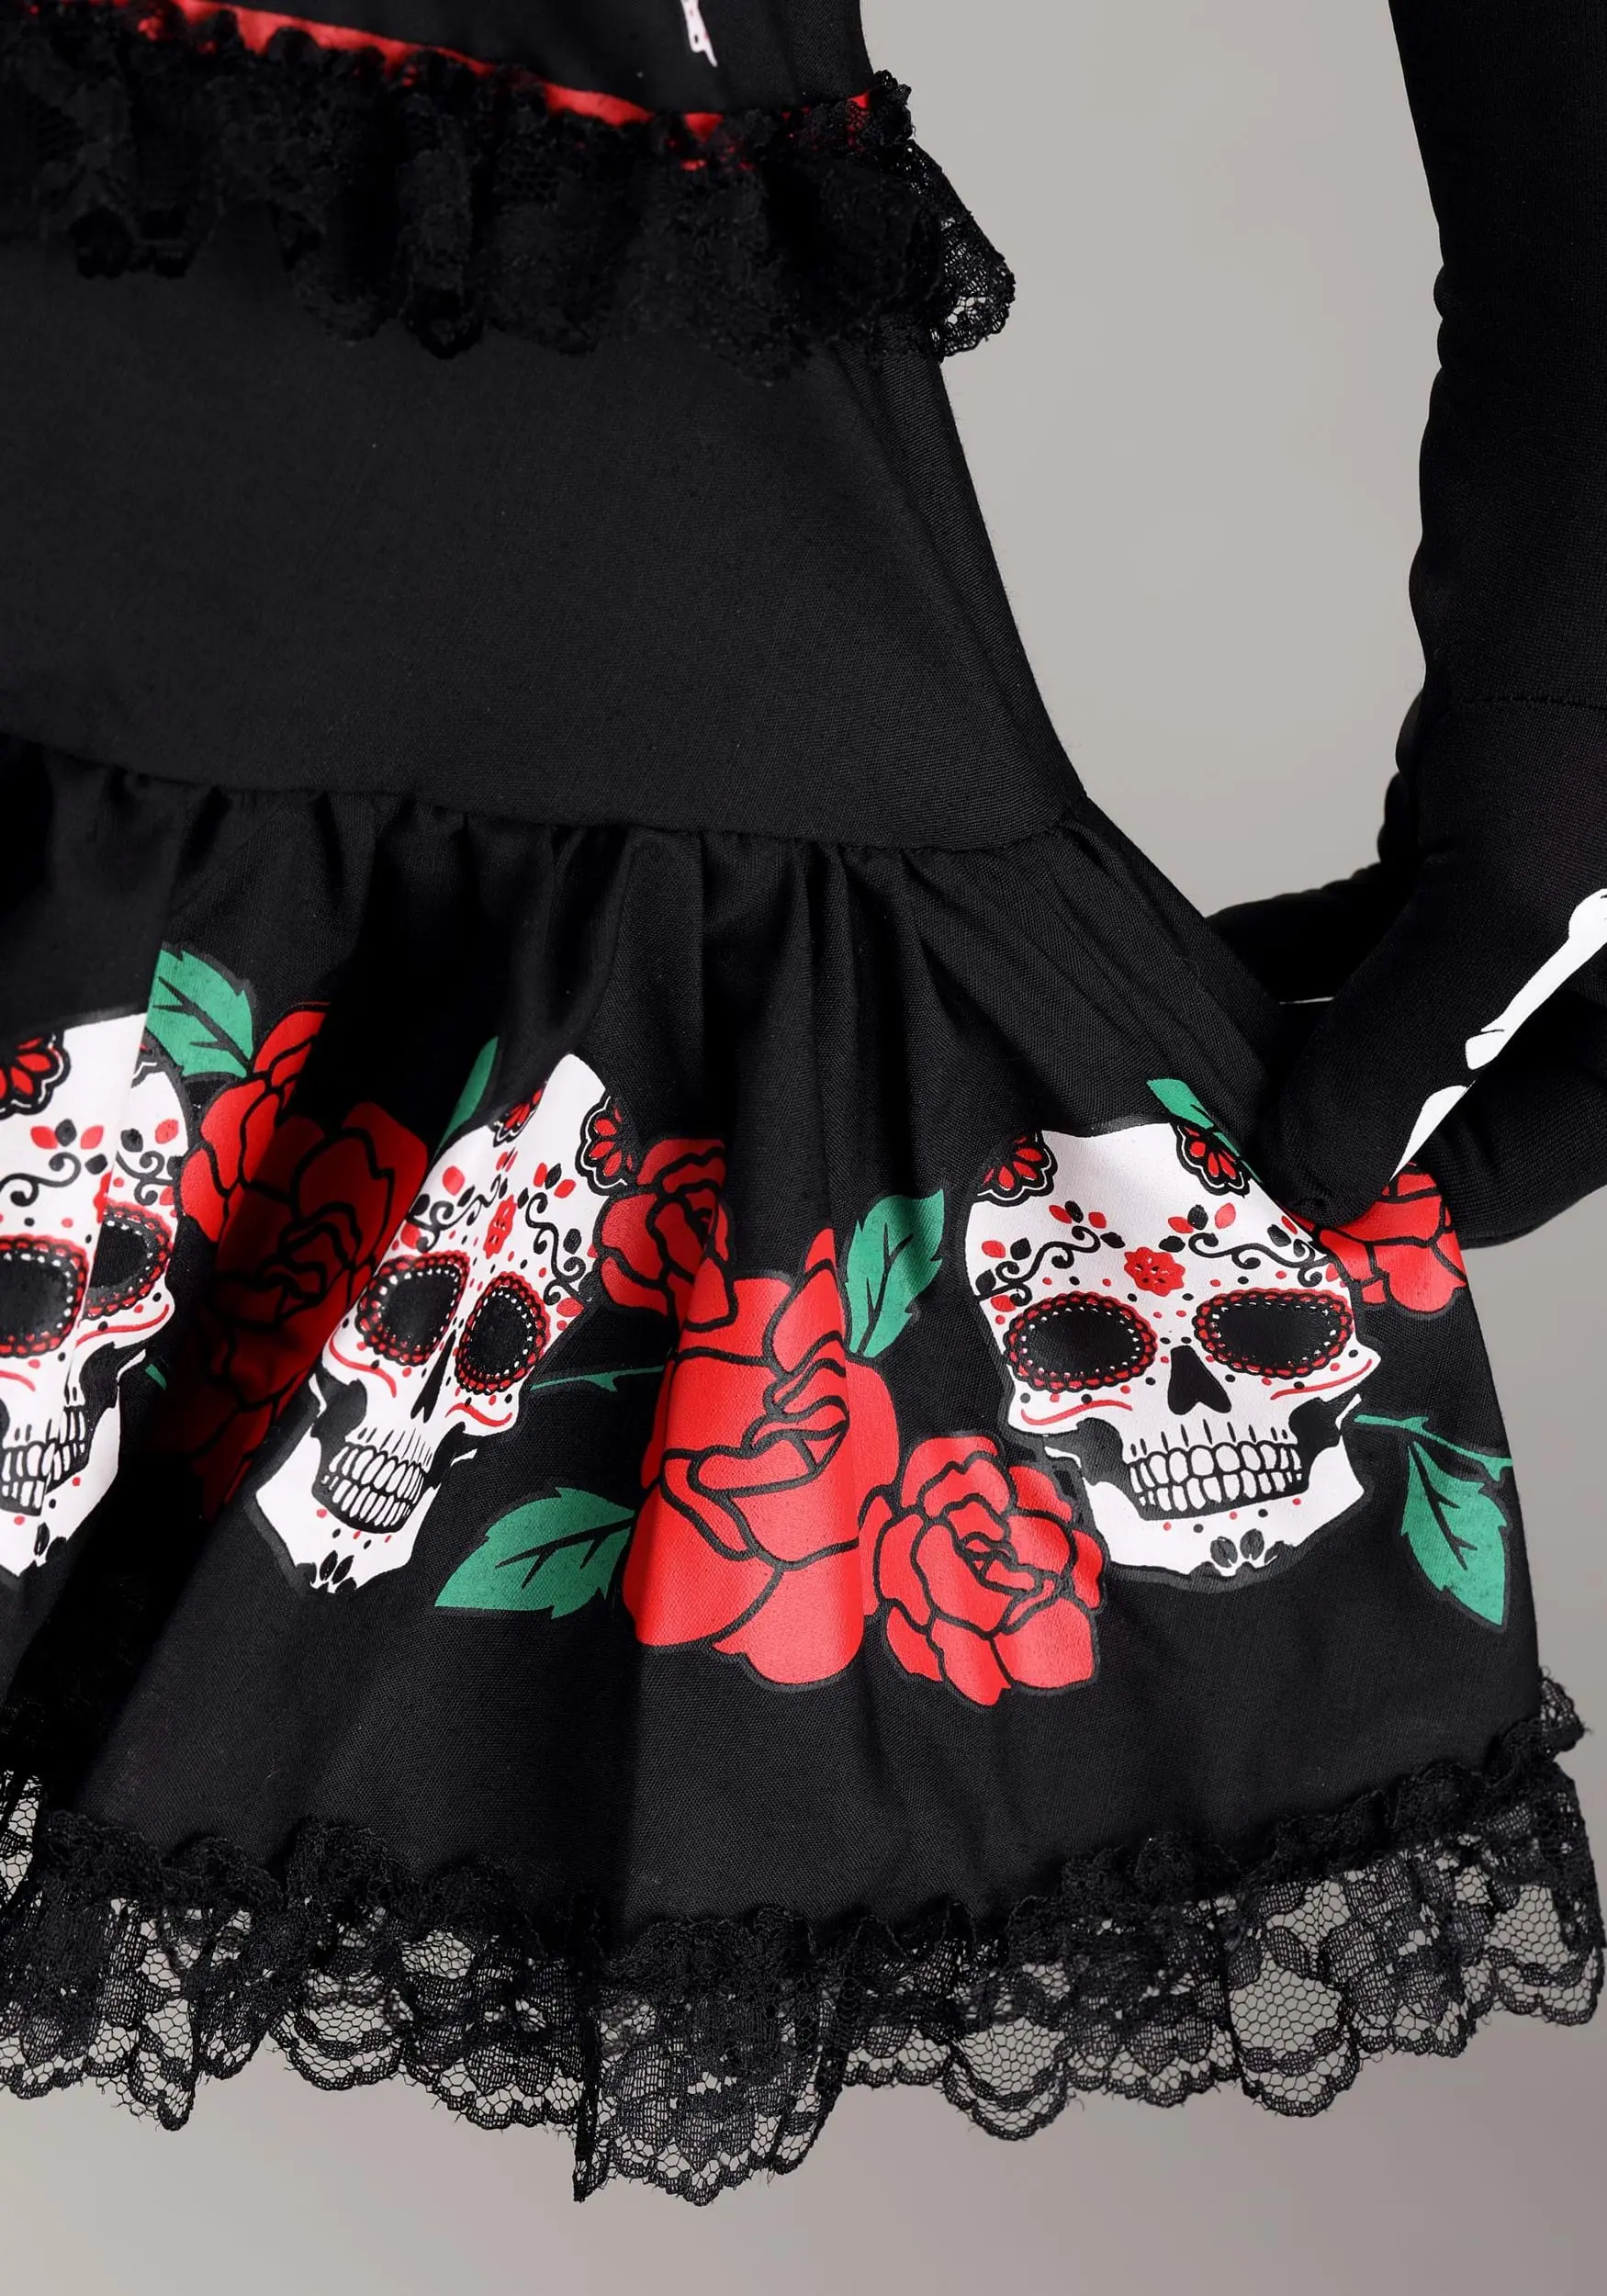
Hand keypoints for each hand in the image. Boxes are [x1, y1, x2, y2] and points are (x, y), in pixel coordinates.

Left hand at [1214, 2, 1606, 1235]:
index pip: (1535, 1163)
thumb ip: (1419, 1029)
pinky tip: (1212, 963)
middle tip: (1203, 1146)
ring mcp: (1566, 882)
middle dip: (1340, 1113)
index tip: (1266, 1232)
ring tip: (1183, 1062)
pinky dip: (1316, 947)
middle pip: (1474, 1093)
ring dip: (1309, 1031)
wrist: (1594, 394)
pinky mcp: (1499, 805)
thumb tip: (1320, 1168)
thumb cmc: (1598, 613)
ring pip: (1426, 1004)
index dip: (1404, 1203)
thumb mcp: (1518, 866)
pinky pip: (1402, 916)